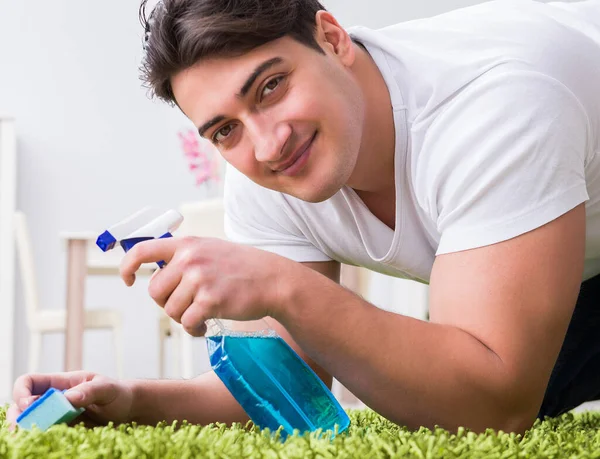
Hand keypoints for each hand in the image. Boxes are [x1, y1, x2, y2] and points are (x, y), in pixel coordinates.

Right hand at [6, 372, 134, 429]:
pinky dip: (41, 440)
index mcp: (61, 383)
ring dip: (26, 431)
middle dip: (17, 417)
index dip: (22, 392)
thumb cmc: (117, 393)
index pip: (29, 382)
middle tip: (20, 429)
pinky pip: (45, 436)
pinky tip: (45, 444)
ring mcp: (57, 416)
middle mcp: (54, 399)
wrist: (128, 410)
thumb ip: (90, 391)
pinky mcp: (63, 431)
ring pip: (31, 423)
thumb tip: (69, 398)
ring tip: (28, 439)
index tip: (30, 405)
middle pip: (22, 406)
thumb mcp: (107, 388)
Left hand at [120, 236, 287, 335]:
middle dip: (167, 303)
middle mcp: (190, 259)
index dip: (127, 266)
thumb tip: (155, 270)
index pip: (143, 250)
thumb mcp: (211, 249)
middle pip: (155, 291)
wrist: (274, 280)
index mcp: (188, 244)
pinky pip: (187, 323)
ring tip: (201, 316)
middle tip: (187, 305)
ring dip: (183, 318)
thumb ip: (185, 256)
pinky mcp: (210, 300)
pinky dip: (194, 330)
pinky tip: (205, 326)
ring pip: (170, 310)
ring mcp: (200, 279)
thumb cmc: (243, 268)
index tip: (128, 280)